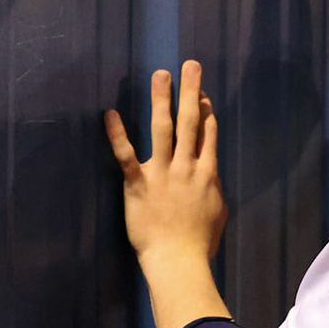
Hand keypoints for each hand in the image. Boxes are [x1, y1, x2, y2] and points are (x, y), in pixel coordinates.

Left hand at [105, 61, 226, 263]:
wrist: (179, 261)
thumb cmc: (200, 243)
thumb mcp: (218, 212)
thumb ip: (214, 189)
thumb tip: (211, 175)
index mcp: (207, 173)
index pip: (208, 134)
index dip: (206, 111)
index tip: (202, 92)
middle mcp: (187, 167)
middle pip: (191, 122)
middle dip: (191, 91)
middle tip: (190, 66)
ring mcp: (163, 174)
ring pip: (163, 129)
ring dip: (162, 100)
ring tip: (161, 75)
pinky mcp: (139, 184)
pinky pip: (127, 155)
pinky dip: (117, 134)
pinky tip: (110, 114)